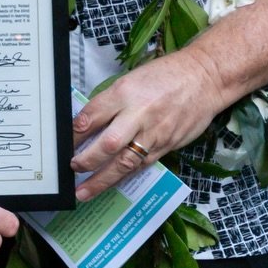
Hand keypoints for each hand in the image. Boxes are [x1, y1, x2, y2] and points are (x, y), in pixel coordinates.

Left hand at [70, 52, 223, 200]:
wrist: (204, 79)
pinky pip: (141, 165)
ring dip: (102, 179)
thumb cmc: (166, 76)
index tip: (63, 142)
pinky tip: (111, 184)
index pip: (93, 114)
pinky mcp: (166, 146)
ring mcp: (154, 133)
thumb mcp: (132, 79)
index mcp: (126, 92)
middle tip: (72, 169)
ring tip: (84, 192)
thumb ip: (110, 101)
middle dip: (87, 160)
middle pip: (108, 143)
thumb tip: (87, 122)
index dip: (75, 131)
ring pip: (125, 162)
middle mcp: (139, 114)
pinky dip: (124, 176)